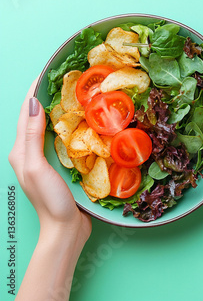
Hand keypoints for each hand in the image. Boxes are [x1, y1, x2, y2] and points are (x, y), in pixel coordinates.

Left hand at [9, 79, 91, 300]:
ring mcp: (45, 158)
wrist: (65, 229)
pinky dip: (70, 125)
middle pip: (37, 116)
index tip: (49, 72)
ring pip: (51, 126)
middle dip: (48, 96)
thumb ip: (33, 136)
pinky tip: (82, 122)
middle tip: (67, 80)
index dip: (35, 90)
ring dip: (59, 109)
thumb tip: (34, 103)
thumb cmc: (50, 199)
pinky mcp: (60, 165)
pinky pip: (63, 139)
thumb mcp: (36, 166)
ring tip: (75, 95)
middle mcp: (30, 151)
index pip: (26, 112)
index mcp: (21, 150)